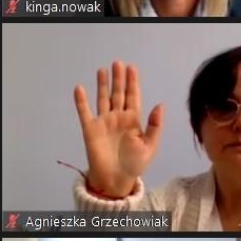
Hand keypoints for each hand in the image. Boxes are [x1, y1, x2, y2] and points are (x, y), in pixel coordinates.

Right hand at [73, 61, 162, 197]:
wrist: (116, 178)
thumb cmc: (135, 163)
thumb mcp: (150, 145)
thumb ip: (155, 126)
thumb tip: (160, 105)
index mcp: (134, 120)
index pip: (133, 97)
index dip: (133, 83)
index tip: (132, 68)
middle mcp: (118, 117)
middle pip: (118, 94)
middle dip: (119, 79)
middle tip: (118, 62)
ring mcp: (104, 121)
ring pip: (103, 98)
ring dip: (102, 85)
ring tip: (102, 70)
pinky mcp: (90, 129)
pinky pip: (85, 112)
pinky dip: (81, 101)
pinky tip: (79, 88)